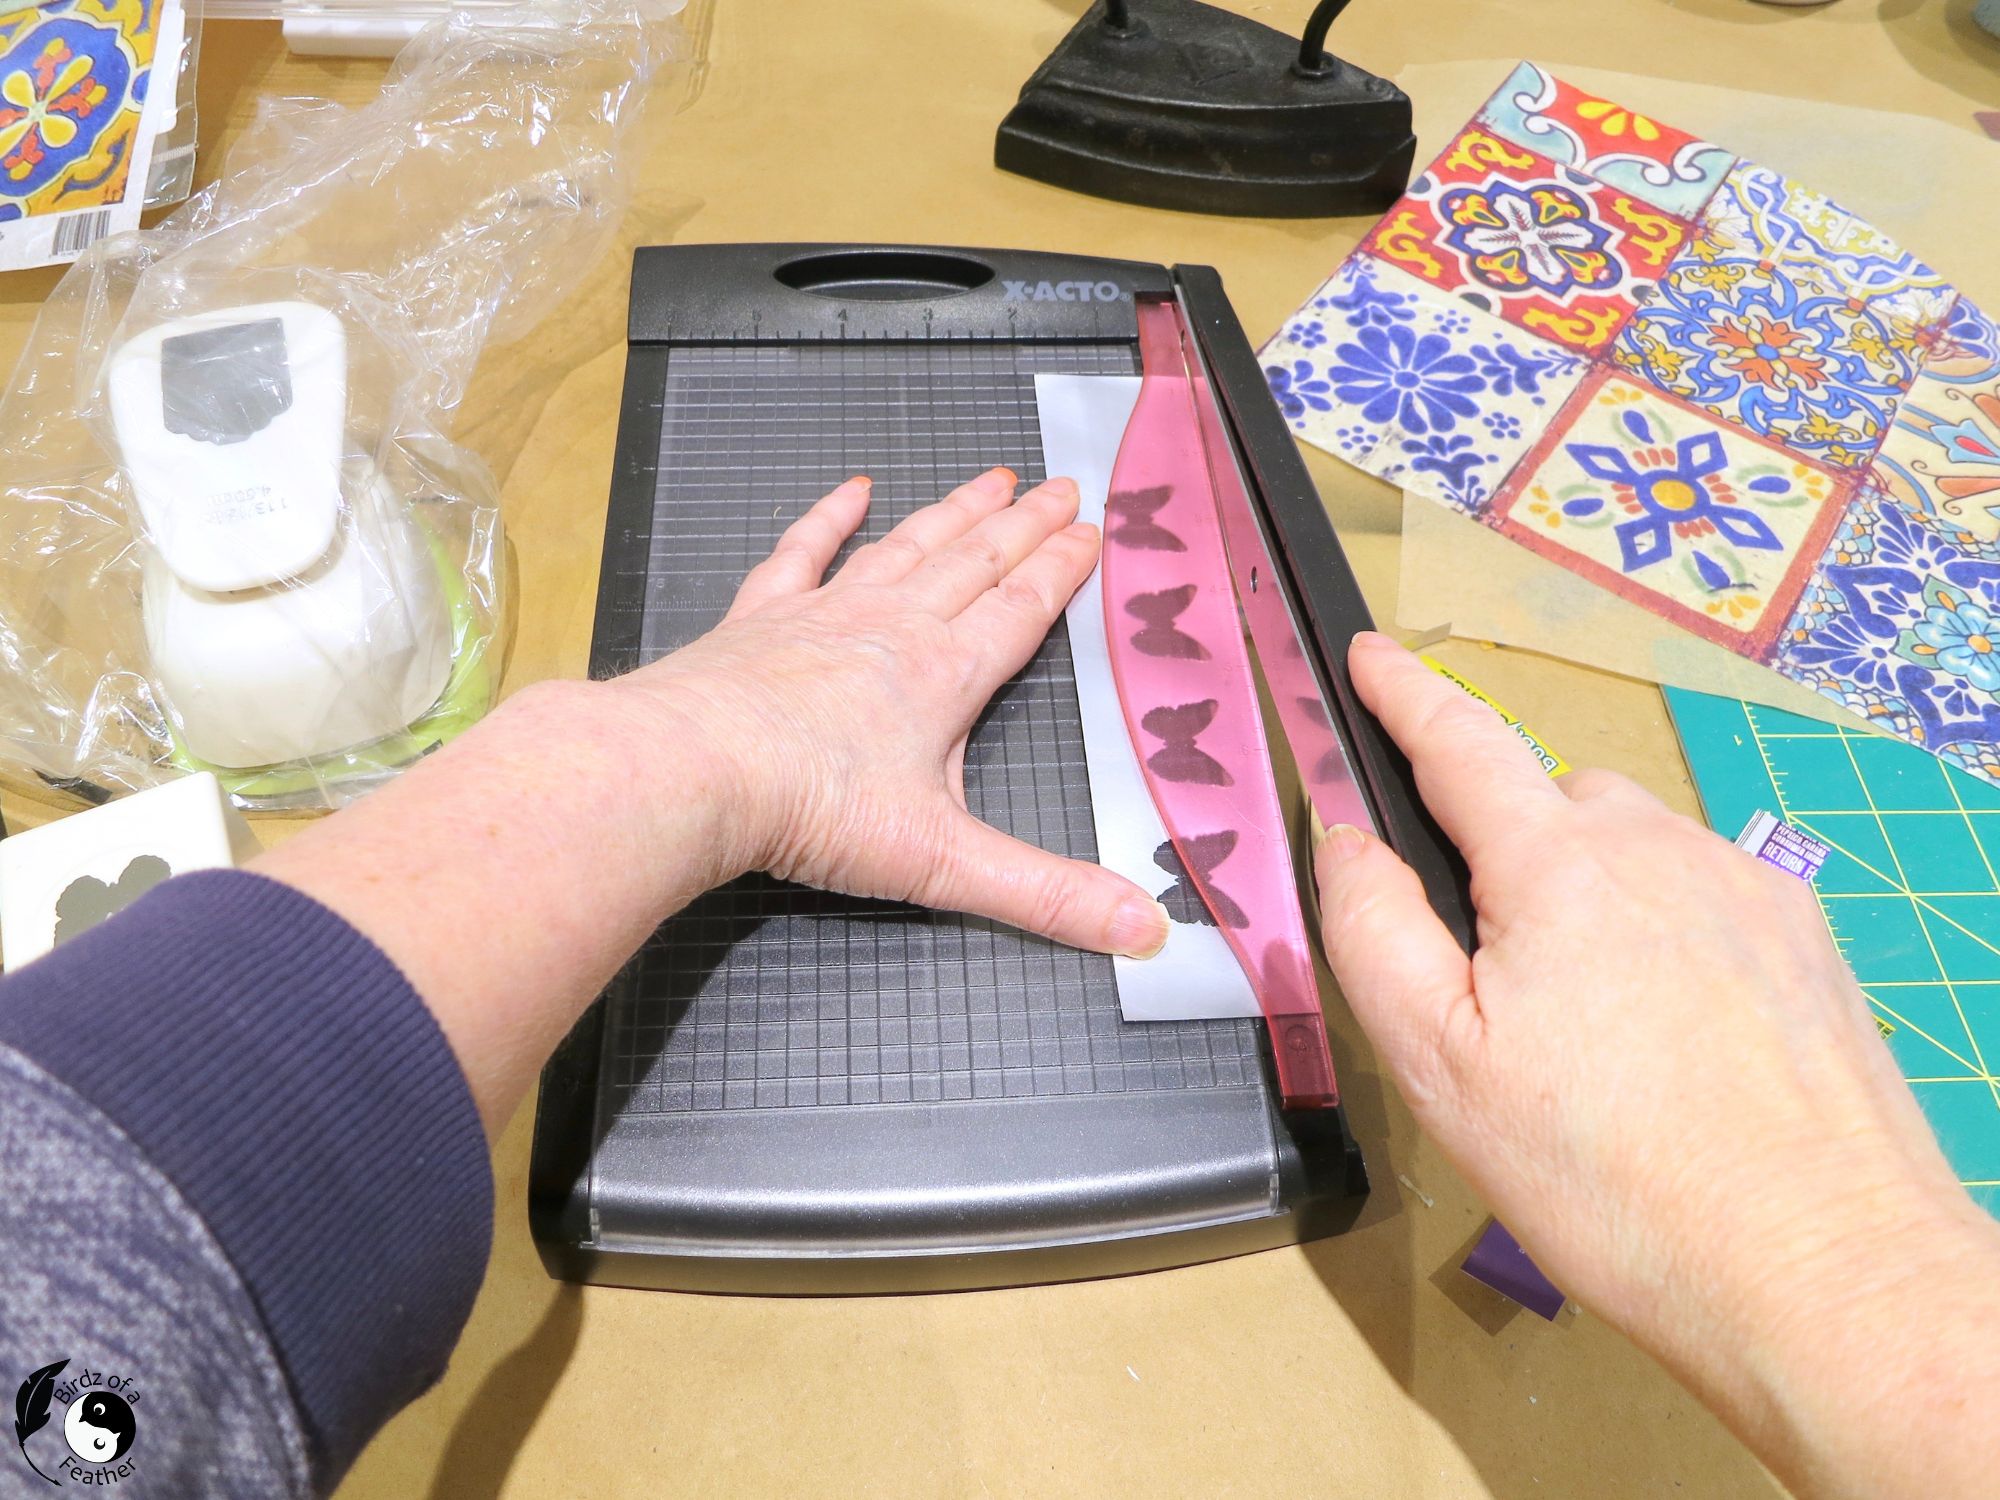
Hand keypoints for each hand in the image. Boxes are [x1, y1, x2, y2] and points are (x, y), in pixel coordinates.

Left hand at [609, 468, 1170, 958]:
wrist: (691, 772)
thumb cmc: (810, 813)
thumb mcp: (944, 864)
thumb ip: (1047, 895)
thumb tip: (1144, 930)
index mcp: (945, 675)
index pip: (1020, 609)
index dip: (1062, 570)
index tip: (1094, 529)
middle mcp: (892, 627)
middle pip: (974, 563)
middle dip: (1024, 526)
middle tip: (1061, 486)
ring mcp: (823, 614)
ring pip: (905, 546)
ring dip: (953, 511)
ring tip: (992, 478)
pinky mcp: (759, 618)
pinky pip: (803, 551)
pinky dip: (830, 517)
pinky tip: (852, 490)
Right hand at [1311, 633, 1999, 1498]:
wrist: (1820, 1269)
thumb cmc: (1619, 1181)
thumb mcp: (1439, 1065)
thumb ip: (1373, 929)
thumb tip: (1348, 842)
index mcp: (1557, 867)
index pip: (1459, 742)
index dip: (1402, 693)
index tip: (1370, 656)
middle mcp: (1659, 847)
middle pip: (1548, 803)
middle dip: (1501, 849)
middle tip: (1487, 978)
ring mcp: (1745, 887)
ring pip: (1629, 848)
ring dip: (1586, 896)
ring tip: (1586, 1032)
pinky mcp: (1802, 938)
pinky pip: (1700, 893)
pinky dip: (1660, 933)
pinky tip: (1664, 1040)